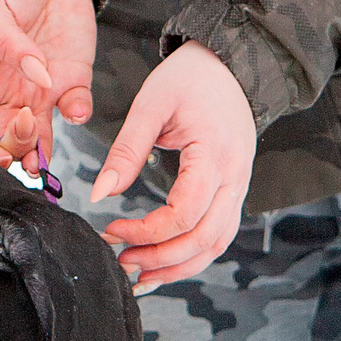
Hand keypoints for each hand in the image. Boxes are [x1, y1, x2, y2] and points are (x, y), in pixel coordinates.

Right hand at [0, 0, 95, 170]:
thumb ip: (6, 42)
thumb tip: (35, 75)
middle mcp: (6, 93)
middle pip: (6, 141)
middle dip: (15, 149)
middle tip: (26, 129)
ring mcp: (39, 89)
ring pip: (39, 138)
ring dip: (43, 153)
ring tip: (45, 158)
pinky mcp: (71, 78)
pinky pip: (75, 108)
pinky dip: (78, 114)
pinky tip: (76, 109)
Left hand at [93, 42, 254, 290]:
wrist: (231, 66)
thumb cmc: (190, 79)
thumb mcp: (150, 105)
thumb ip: (126, 151)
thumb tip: (100, 194)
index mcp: (214, 154)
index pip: (185, 213)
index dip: (146, 232)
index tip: (112, 228)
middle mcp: (235, 177)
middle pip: (203, 239)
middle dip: (159, 258)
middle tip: (120, 260)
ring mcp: (240, 187)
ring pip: (215, 245)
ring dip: (178, 267)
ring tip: (139, 274)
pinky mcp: (235, 192)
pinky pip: (218, 235)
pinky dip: (192, 256)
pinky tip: (162, 263)